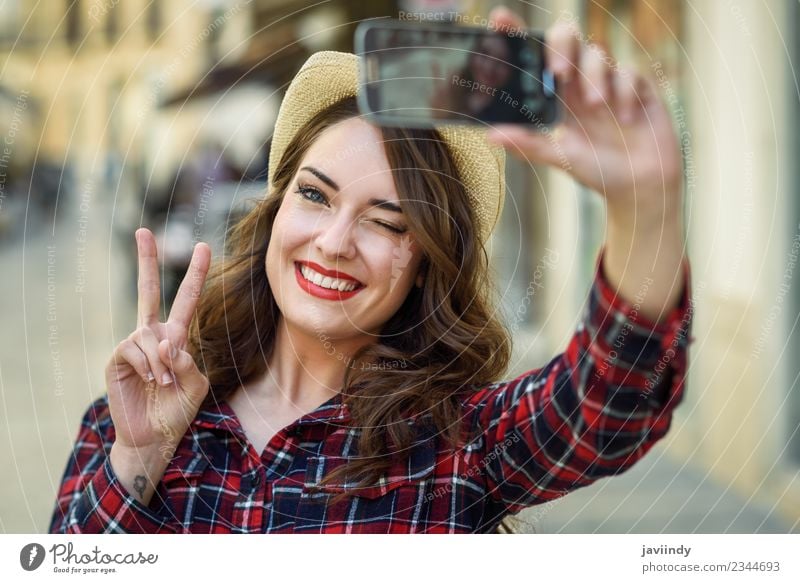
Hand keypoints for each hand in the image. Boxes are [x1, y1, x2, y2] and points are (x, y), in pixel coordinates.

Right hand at [105, 228, 211, 454]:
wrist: (154, 436)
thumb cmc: (177, 410)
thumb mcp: (197, 386)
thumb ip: (189, 362)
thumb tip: (168, 342)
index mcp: (176, 337)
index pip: (186, 300)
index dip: (195, 274)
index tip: (203, 246)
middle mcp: (153, 335)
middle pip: (148, 291)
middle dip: (146, 260)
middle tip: (142, 230)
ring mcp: (133, 345)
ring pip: (151, 335)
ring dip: (163, 361)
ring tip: (165, 383)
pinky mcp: (118, 358)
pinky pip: (136, 349)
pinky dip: (149, 366)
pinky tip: (151, 382)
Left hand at [485, 6, 681, 220]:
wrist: (640, 186)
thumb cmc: (597, 169)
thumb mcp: (559, 157)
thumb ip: (528, 144)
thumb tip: (491, 135)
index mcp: (556, 95)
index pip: (534, 56)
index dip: (518, 34)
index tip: (499, 18)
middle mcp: (580, 82)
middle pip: (567, 38)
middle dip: (561, 46)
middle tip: (557, 71)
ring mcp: (610, 81)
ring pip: (597, 53)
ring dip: (593, 76)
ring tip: (595, 106)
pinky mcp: (638, 86)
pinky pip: (628, 72)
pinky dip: (623, 91)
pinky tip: (625, 117)